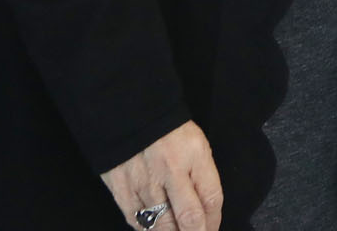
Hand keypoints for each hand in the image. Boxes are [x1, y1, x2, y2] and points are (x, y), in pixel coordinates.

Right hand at [101, 120, 223, 229]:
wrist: (130, 117)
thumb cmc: (169, 133)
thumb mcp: (196, 147)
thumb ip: (203, 178)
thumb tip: (206, 213)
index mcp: (193, 156)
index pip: (211, 199)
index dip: (213, 222)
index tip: (211, 229)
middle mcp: (170, 171)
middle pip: (188, 218)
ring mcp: (144, 184)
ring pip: (162, 226)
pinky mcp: (123, 192)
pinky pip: (138, 222)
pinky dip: (148, 229)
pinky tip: (155, 228)